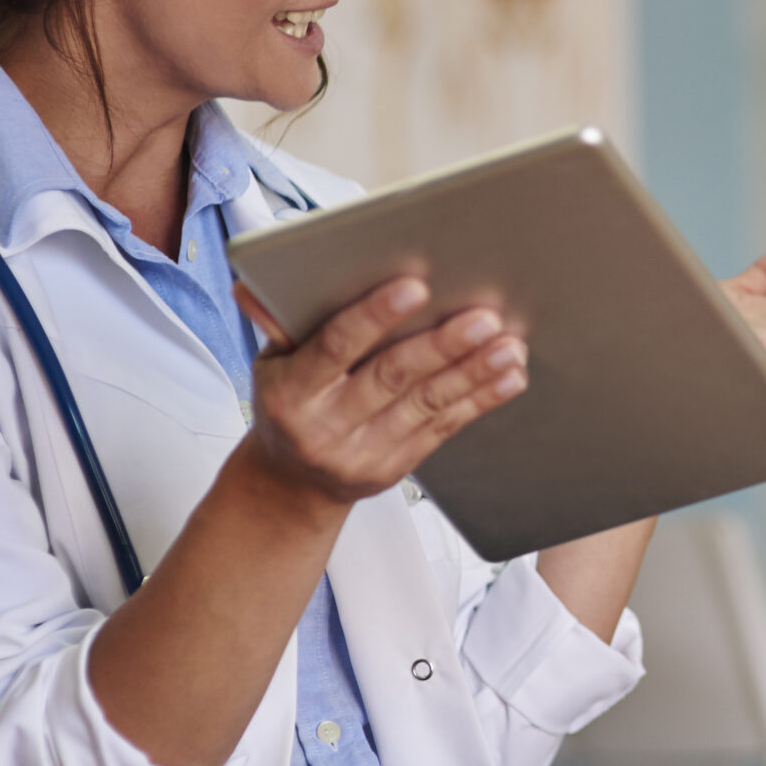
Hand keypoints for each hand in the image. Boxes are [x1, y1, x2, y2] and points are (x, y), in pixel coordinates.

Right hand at [234, 276, 524, 506]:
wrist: (290, 484)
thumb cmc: (288, 404)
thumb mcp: (272, 364)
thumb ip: (279, 322)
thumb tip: (255, 281)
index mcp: (290, 392)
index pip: (334, 347)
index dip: (374, 316)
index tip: (415, 286)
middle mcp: (325, 426)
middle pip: (391, 378)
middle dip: (442, 345)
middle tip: (484, 317)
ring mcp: (362, 453)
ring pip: (426, 405)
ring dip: (474, 373)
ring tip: (510, 345)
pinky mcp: (395, 470)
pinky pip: (443, 429)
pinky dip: (480, 400)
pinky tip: (509, 376)